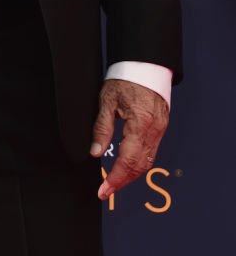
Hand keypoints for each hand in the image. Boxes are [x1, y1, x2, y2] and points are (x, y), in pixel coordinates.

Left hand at [90, 79, 168, 199]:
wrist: (144, 64)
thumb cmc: (125, 78)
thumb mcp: (106, 100)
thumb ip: (101, 128)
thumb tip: (95, 152)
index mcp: (140, 123)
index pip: (127, 160)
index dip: (115, 179)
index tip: (104, 191)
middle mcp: (154, 129)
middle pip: (140, 166)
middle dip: (123, 182)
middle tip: (106, 191)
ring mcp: (160, 129)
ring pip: (147, 161)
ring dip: (131, 175)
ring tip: (114, 182)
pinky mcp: (161, 126)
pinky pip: (151, 151)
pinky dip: (139, 163)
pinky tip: (127, 166)